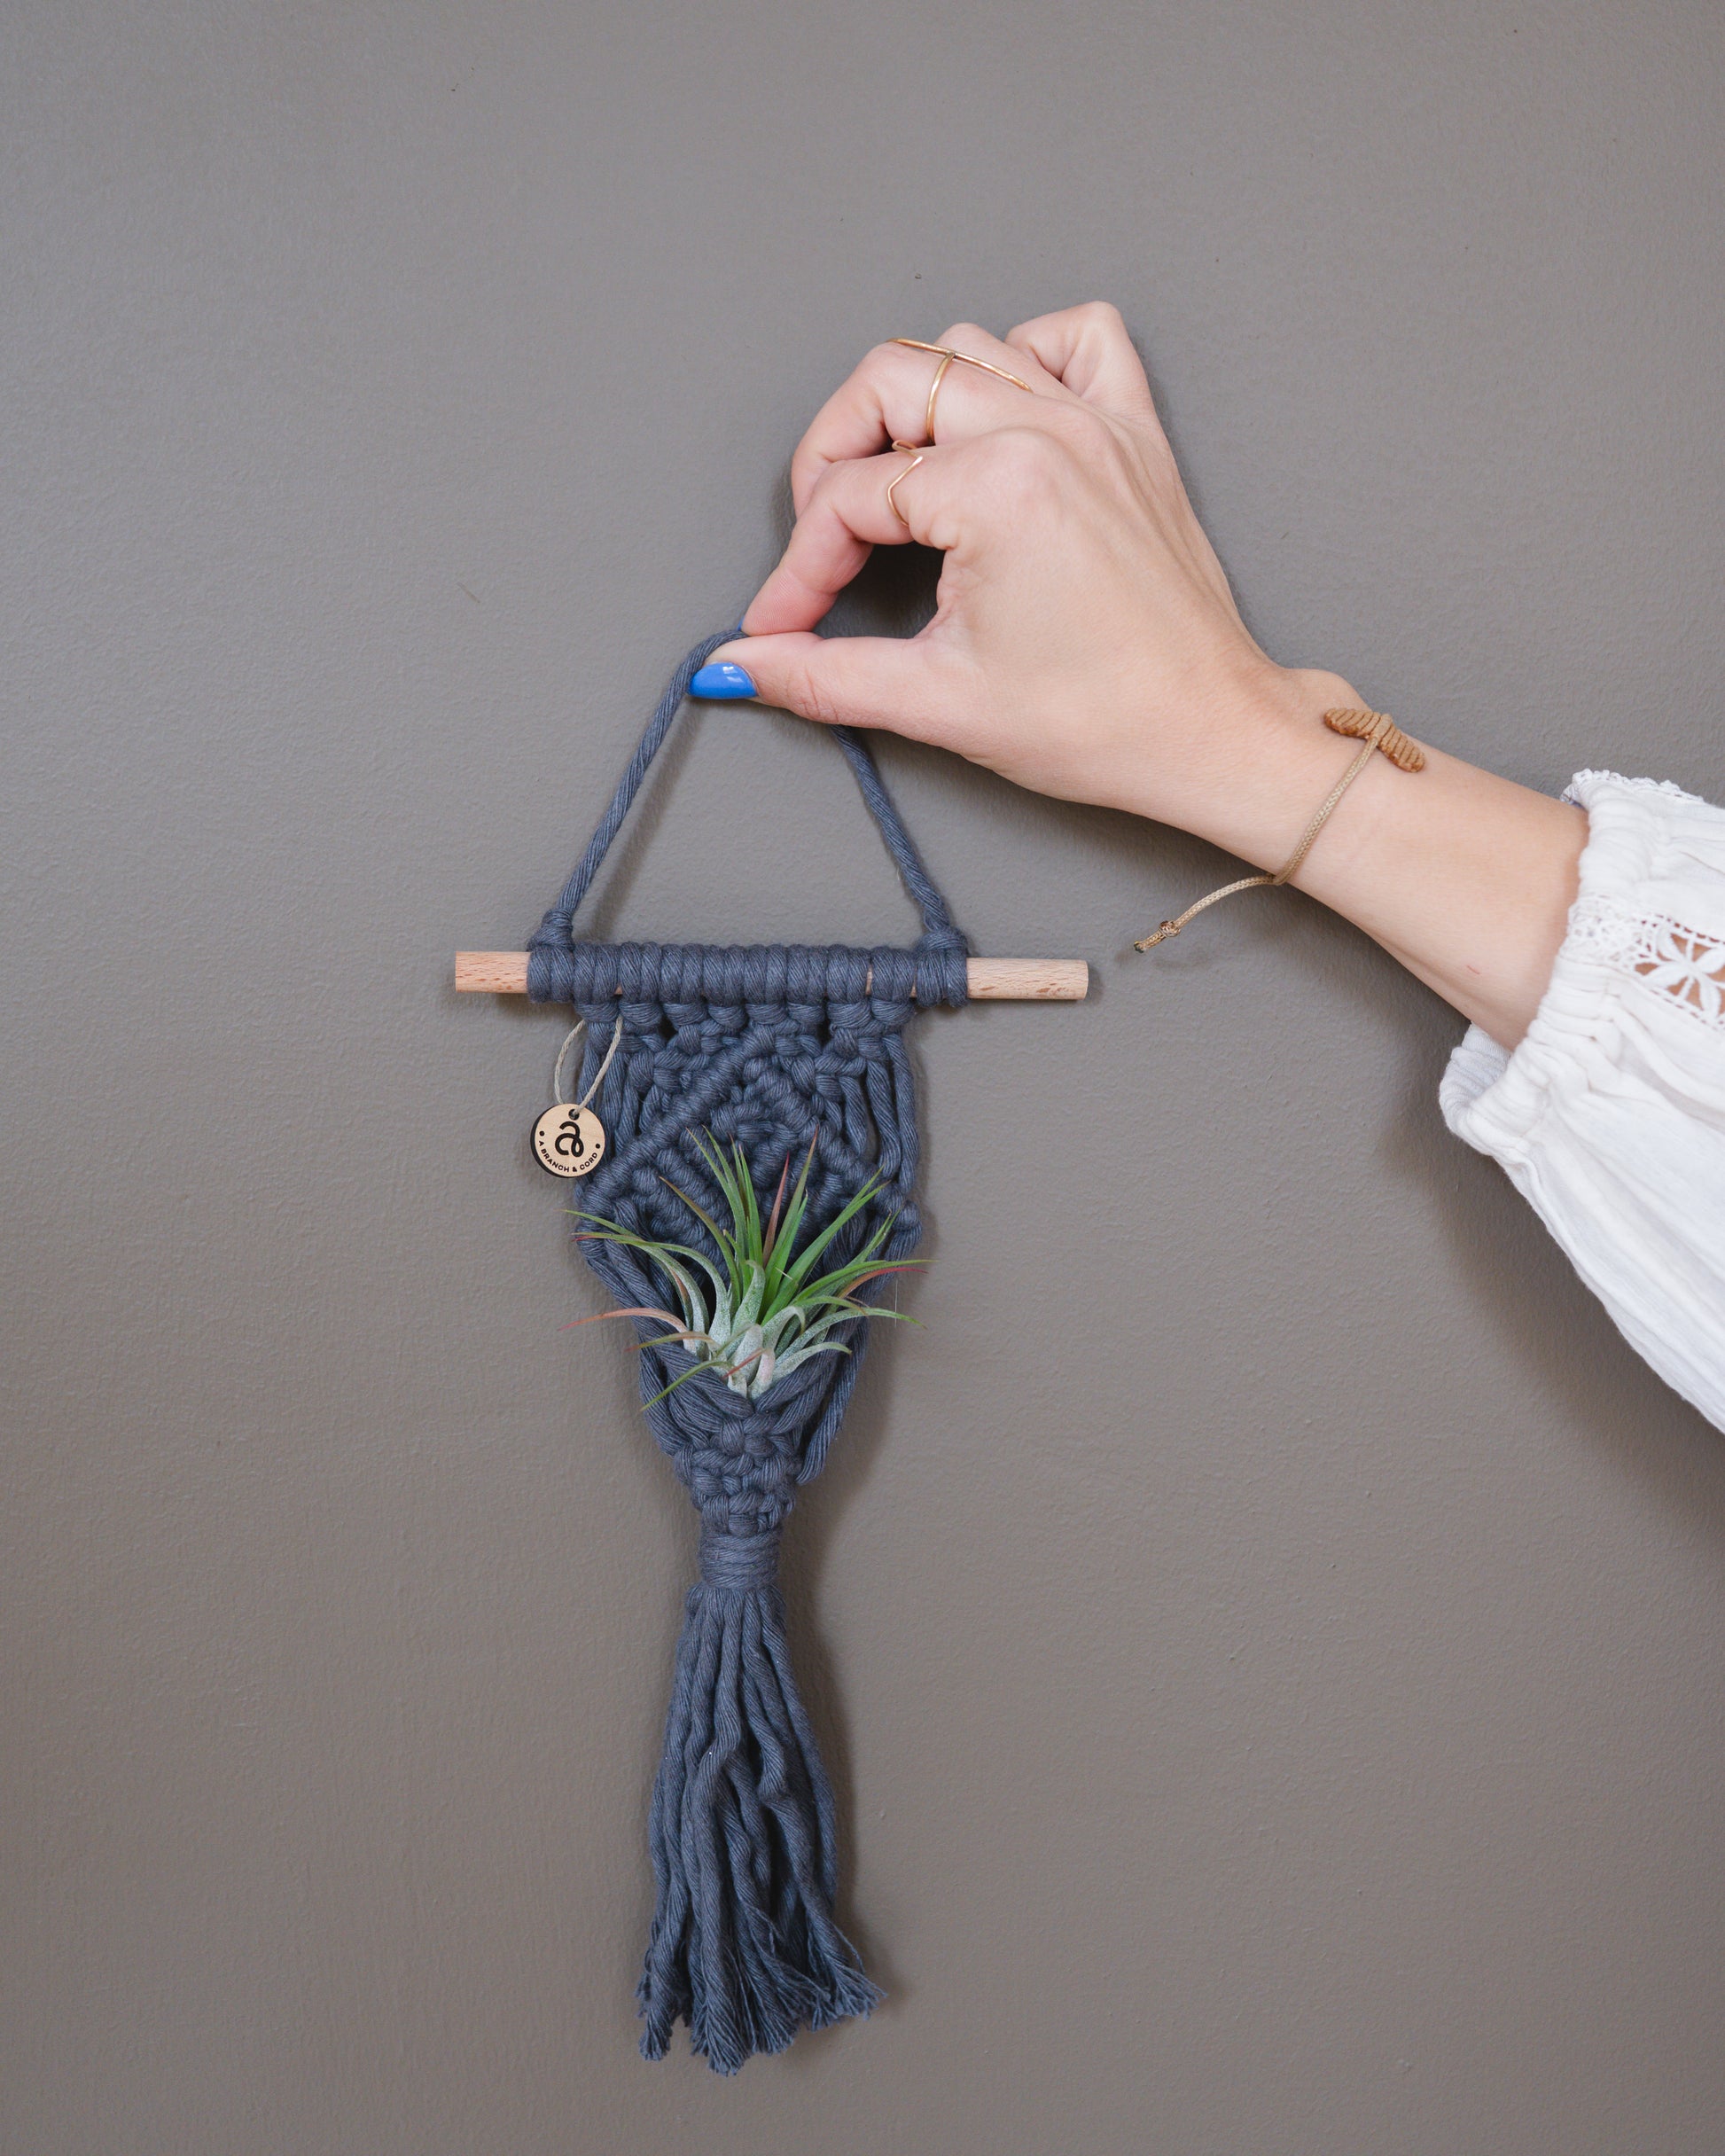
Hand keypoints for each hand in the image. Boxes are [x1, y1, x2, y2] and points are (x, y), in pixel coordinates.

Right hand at [709, 303, 1351, 845]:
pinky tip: (996, 422)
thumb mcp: (938, 701)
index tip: (783, 624)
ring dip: (912, 407)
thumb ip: (823, 674)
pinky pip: (1079, 339)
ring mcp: (1098, 423)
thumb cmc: (1102, 722)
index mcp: (998, 488)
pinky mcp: (1136, 435)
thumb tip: (737, 667)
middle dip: (831, 458)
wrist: (1209, 736)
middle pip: (888, 382)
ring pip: (967, 350)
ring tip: (895, 488)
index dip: (800, 569)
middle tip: (823, 540)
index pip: (850, 497)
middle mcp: (1048, 431)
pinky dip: (1027, 356)